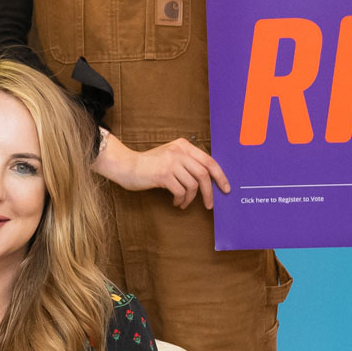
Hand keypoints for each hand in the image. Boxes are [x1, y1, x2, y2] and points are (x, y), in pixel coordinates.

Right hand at [97, 135, 229, 209]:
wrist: (126, 166)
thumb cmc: (149, 165)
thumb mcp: (170, 156)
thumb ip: (187, 162)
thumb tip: (208, 179)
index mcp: (183, 145)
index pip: (209, 161)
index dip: (220, 176)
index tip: (225, 188)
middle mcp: (179, 152)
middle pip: (204, 174)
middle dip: (209, 192)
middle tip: (210, 204)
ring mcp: (171, 162)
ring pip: (193, 185)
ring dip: (190, 199)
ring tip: (183, 203)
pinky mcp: (163, 175)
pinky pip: (181, 191)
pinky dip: (181, 200)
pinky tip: (176, 202)